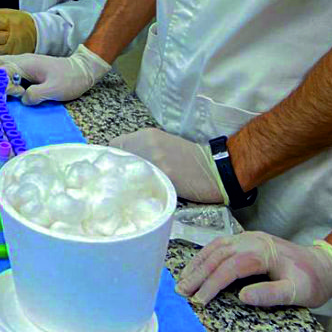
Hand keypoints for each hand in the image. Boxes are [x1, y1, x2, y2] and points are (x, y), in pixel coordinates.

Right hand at [0, 43, 109, 104]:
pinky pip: (8, 76)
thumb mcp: (55, 89)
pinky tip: (16, 96)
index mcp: (25, 63)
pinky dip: (6, 85)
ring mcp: (22, 67)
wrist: (83, 71)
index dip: (1, 84)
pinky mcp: (26, 74)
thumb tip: (23, 100)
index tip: (16, 94)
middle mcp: (20, 63)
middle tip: (4, 95)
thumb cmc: (70, 78)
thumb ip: (36, 95)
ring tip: (12, 96)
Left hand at [109, 127, 225, 202]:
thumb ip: (143, 149)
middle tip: (127, 184)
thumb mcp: (163, 145)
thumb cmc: (190, 160)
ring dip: (129, 183)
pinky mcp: (164, 176)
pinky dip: (141, 192)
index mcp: (147, 135)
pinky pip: (142, 186)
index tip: (119, 169)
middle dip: (119, 172)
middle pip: (118, 160)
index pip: (115, 145)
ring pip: (127, 173)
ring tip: (137, 191)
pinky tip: (147, 196)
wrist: (215, 170)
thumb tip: (124, 162)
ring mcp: (155, 160)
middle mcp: (147, 144)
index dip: (116, 159)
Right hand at [176, 232, 331, 308]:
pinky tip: (197, 266)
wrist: (324, 265)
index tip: (199, 301)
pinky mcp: (247, 240)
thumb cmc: (312, 282)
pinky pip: (220, 245)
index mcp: (263, 252)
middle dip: (198, 273)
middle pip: (218, 255)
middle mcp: (252, 240)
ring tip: (183, 280)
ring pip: (215, 247)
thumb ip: (271, 294)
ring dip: (198, 263)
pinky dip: (205, 256)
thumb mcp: (298, 293)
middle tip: (181, 291)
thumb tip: (242, 296)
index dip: (212, 284)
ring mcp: (248, 237)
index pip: (230, 267)